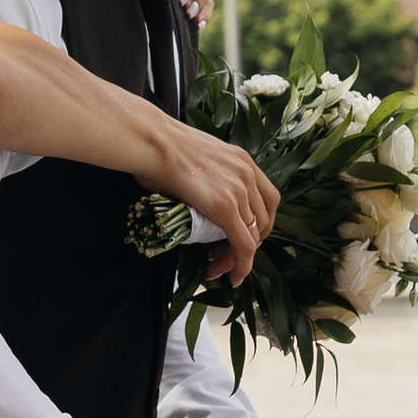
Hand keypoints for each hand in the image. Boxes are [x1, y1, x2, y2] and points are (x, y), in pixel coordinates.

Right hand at [161, 129, 275, 282]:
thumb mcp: (196, 159)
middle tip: (224, 255)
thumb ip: (208, 177)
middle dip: (249, 243)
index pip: (266, 199)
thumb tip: (198, 196)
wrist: (151, 141)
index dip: (257, 224)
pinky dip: (241, 264)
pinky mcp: (225, 207)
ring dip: (239, 257)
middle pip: (264, 219)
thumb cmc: (159, 147)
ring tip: (217, 267)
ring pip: (253, 236)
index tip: (238, 237)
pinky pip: (244, 244)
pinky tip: (232, 276)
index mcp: (242, 160)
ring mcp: (239, 190)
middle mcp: (248, 173)